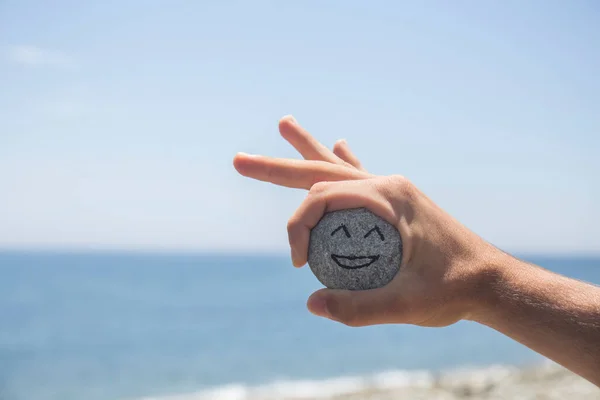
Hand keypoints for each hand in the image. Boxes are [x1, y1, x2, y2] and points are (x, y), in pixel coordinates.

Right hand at [233, 116, 502, 326]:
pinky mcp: (395, 203)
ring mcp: (392, 190)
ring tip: (285, 123)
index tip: (298, 263)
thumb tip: (312, 303)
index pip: (322, 199)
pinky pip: (360, 178)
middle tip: (237, 159)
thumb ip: (359, 308)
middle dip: (277, 167)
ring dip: (307, 150)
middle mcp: (387, 184)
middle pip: (320, 171)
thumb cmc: (454, 289)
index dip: (298, 228)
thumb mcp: (406, 304)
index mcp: (388, 197)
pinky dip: (343, 162)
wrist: (491, 282)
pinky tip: (342, 144)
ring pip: (337, 167)